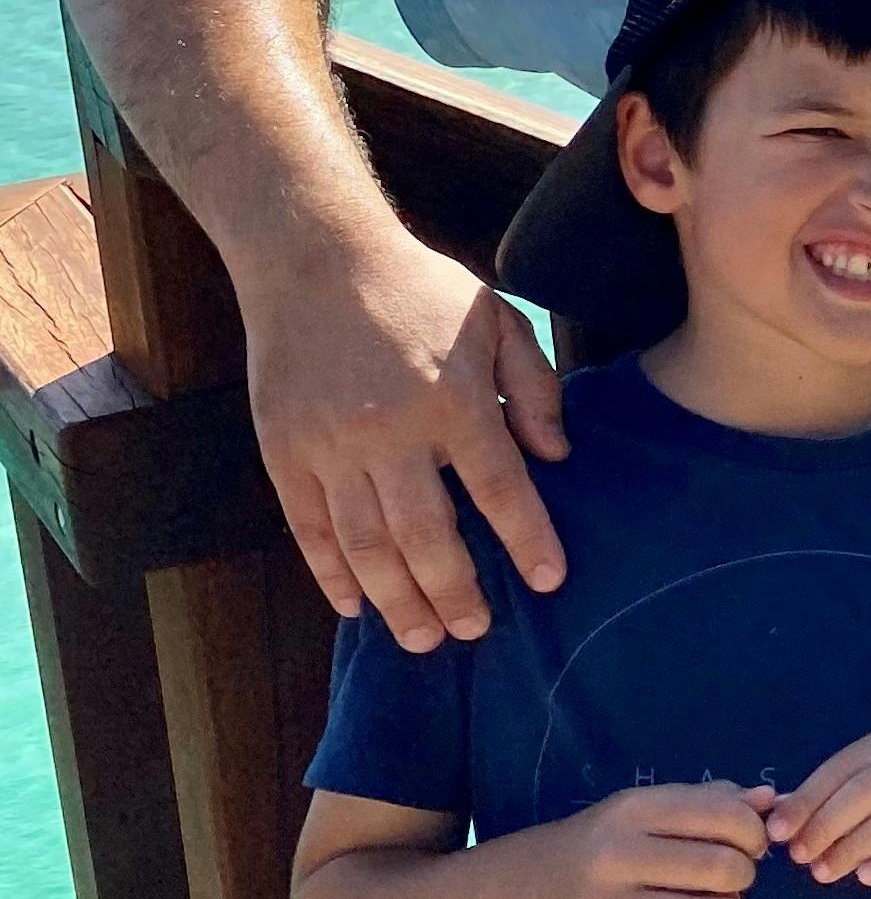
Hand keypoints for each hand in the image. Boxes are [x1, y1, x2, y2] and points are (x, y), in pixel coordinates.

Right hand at [249, 219, 567, 647]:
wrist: (314, 259)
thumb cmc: (419, 290)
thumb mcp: (497, 320)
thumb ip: (533, 389)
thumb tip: (559, 457)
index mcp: (451, 398)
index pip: (498, 487)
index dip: (526, 539)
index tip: (547, 580)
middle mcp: (388, 429)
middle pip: (424, 534)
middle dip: (453, 592)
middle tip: (476, 631)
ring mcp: (328, 445)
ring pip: (364, 544)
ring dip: (395, 599)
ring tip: (423, 638)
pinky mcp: (283, 451)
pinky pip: (308, 528)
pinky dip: (330, 573)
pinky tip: (355, 605)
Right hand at [510, 783, 763, 898]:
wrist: (521, 887)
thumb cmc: (602, 841)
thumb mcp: (647, 808)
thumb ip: (709, 801)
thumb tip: (770, 799)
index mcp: (632, 811)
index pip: (720, 816)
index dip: (752, 834)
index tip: (751, 844)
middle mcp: (613, 858)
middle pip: (716, 868)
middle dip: (742, 874)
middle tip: (733, 878)